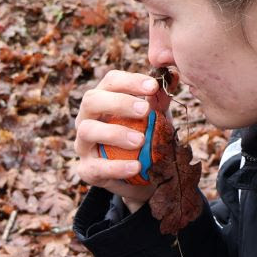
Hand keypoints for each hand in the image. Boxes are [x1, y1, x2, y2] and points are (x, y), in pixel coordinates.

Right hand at [73, 70, 171, 208]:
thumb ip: (159, 102)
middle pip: (91, 100)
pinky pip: (96, 167)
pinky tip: (136, 167)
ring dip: (114, 133)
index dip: (130, 81)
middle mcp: (87, 118)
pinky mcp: (86, 169)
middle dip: (118, 103)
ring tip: (140, 141)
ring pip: (87, 130)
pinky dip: (117, 167)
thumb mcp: (155, 120)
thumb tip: (174, 77)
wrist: (139, 180)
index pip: (110, 82)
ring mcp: (83, 144)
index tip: (153, 86)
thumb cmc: (145, 141)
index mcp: (103, 100)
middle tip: (145, 110)